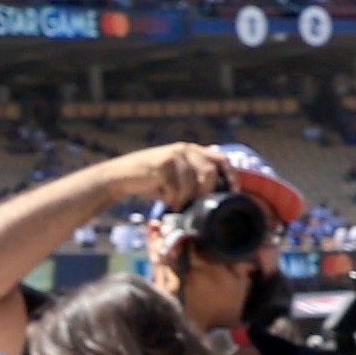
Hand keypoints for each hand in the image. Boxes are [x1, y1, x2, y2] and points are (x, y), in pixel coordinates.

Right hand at [115, 140, 234, 211]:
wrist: (121, 176)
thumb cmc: (152, 181)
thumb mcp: (177, 178)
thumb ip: (195, 180)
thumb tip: (217, 196)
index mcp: (193, 150)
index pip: (221, 159)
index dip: (231, 176)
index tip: (235, 192)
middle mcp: (186, 149)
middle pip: (209, 172)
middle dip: (205, 193)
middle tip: (194, 205)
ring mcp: (174, 154)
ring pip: (192, 183)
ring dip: (185, 199)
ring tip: (175, 205)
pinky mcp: (162, 163)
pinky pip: (176, 187)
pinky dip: (172, 199)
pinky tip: (165, 201)